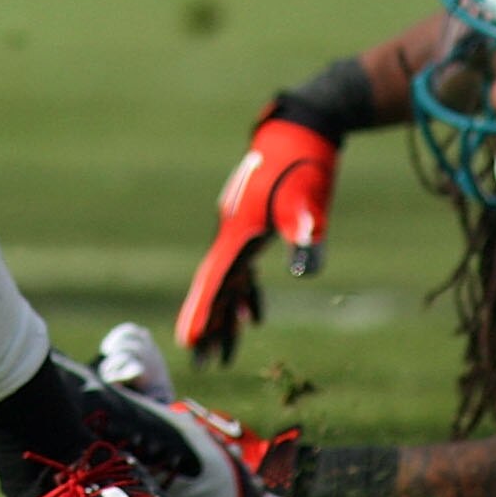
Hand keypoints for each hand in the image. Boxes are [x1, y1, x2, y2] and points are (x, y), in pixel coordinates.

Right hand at [175, 113, 338, 365]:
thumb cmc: (303, 166)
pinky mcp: (253, 228)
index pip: (215, 279)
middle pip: (214, 286)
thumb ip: (305, 234)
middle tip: (199, 364)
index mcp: (239, 231)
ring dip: (224, 316)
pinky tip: (252, 317)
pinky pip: (242, 269)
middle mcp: (232, 233)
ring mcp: (240, 231)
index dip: (202, 311)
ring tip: (222, 355)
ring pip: (226, 281)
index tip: (187, 342)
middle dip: (206, 324)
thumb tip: (305, 269)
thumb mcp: (308, 202)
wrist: (301, 132)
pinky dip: (244, 294)